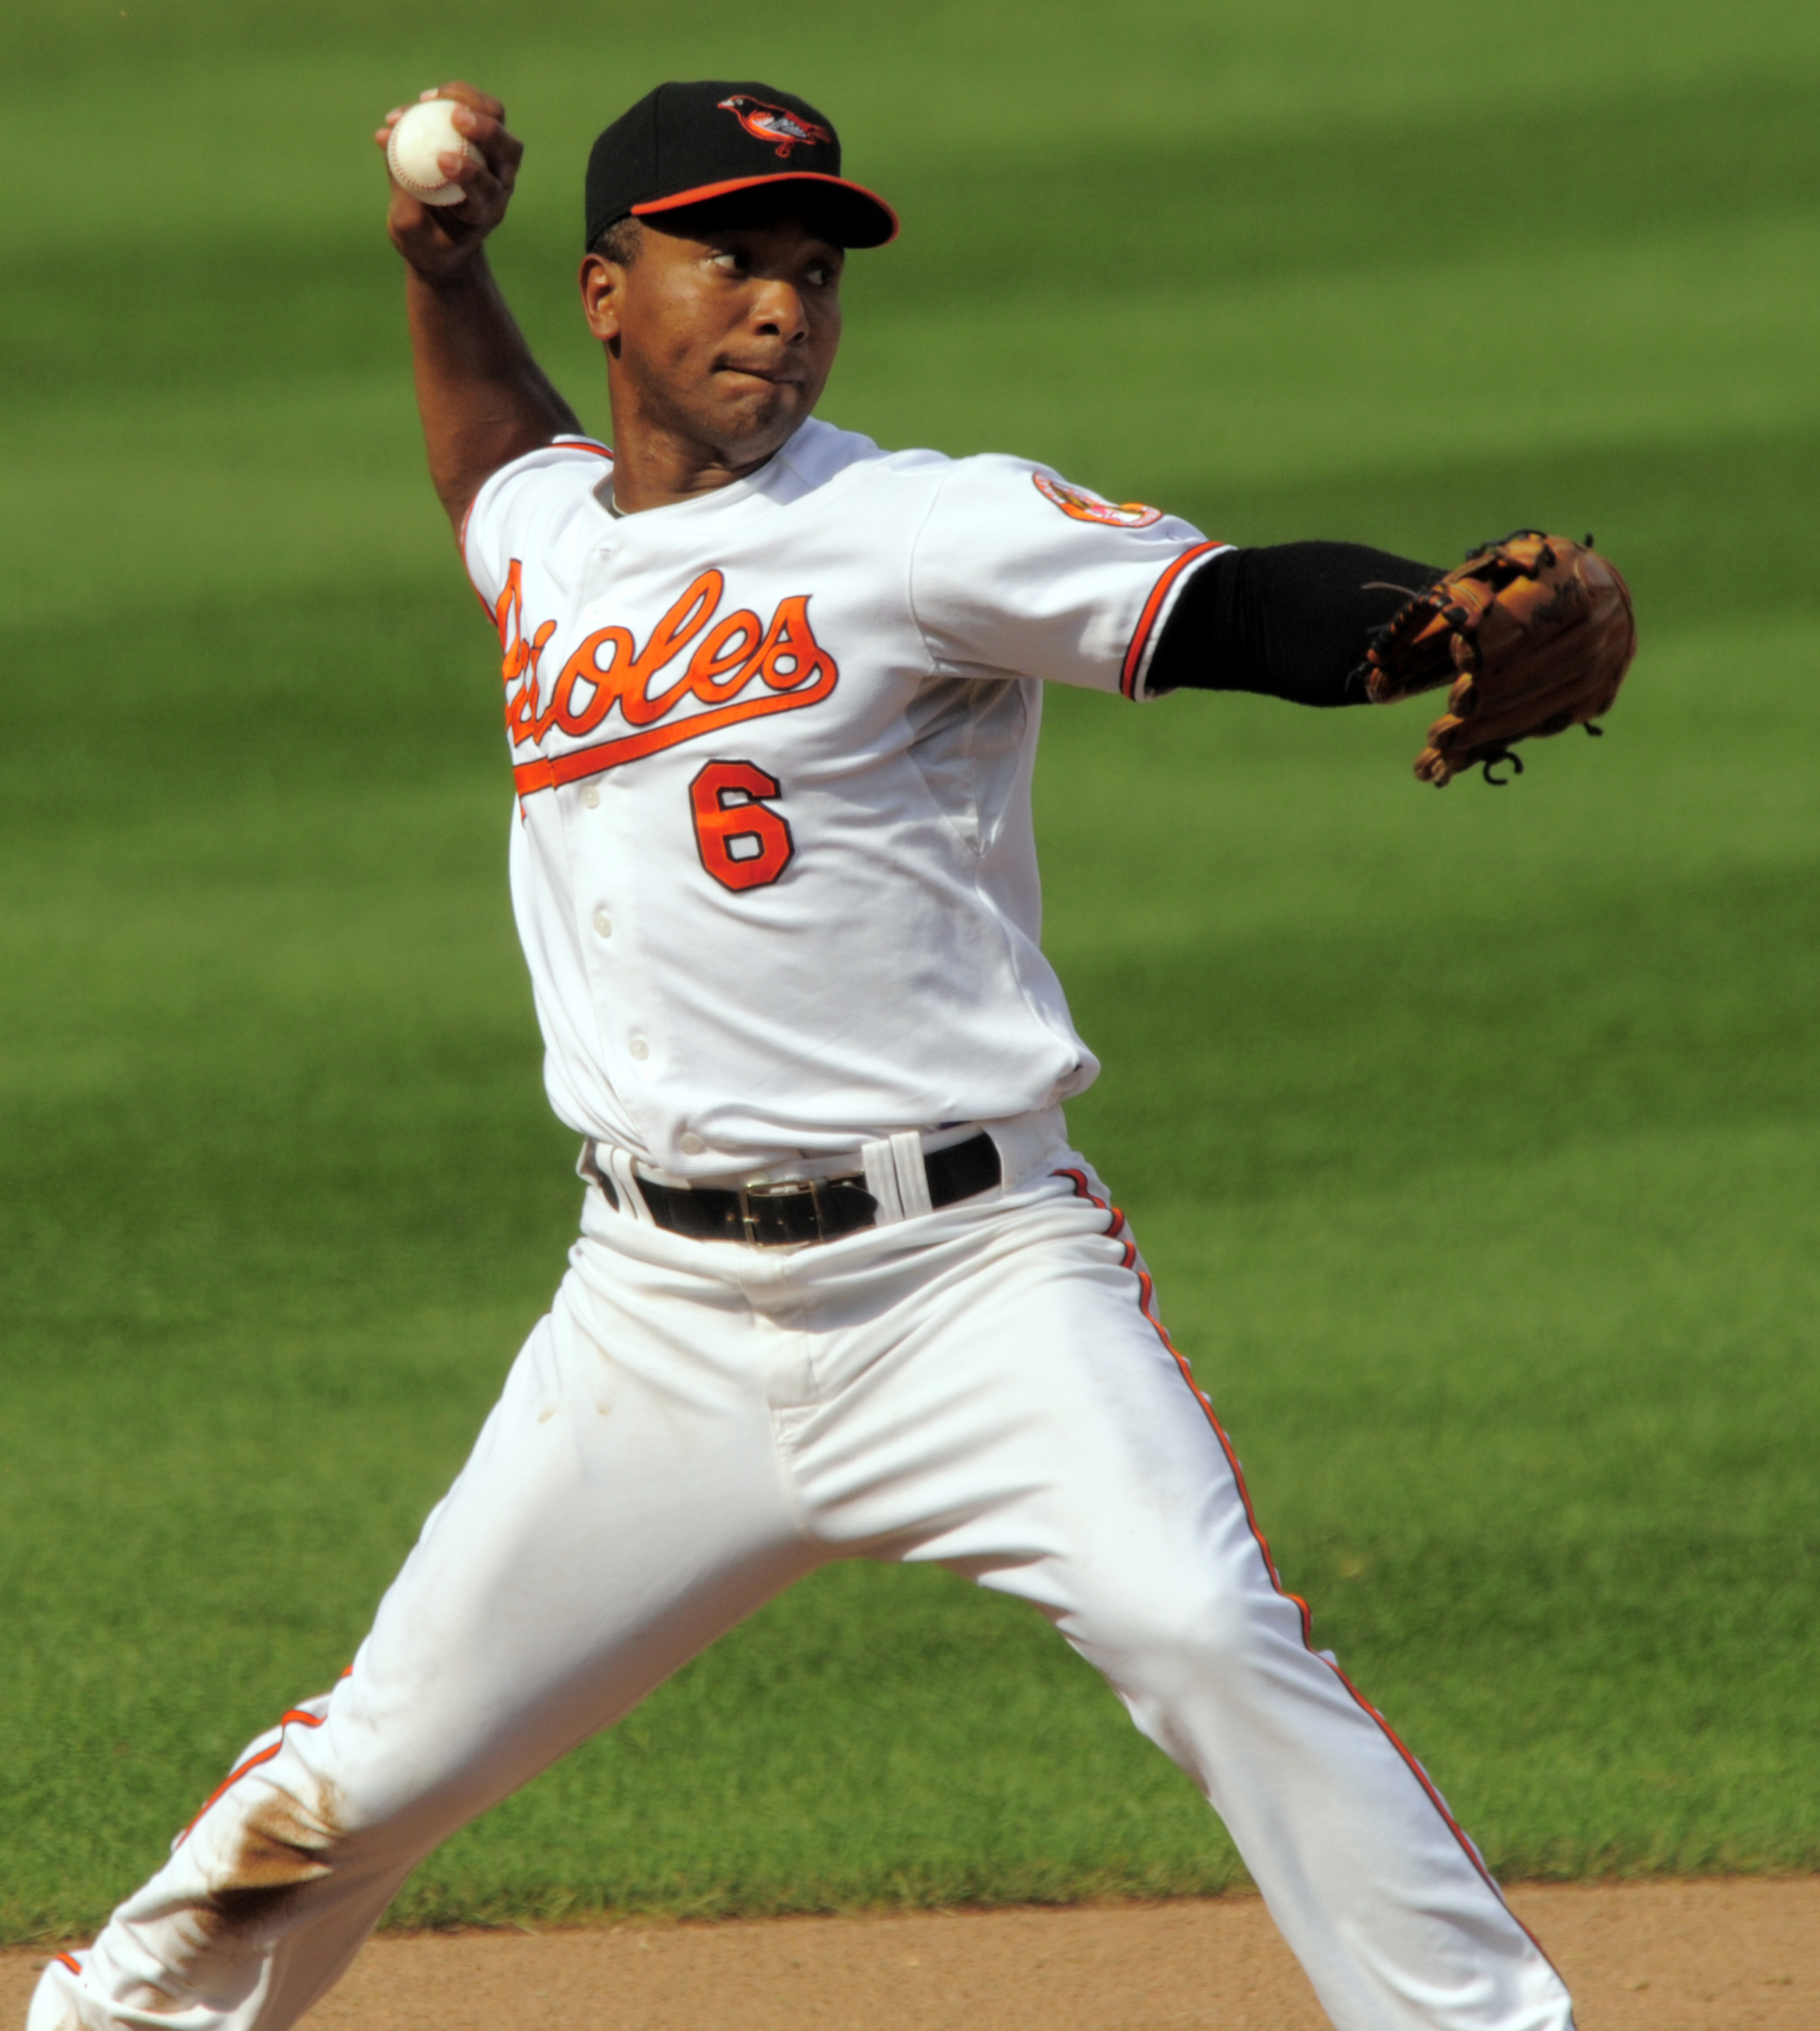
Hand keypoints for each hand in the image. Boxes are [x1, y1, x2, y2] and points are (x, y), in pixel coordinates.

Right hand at [376, 82, 521, 279]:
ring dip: (469, 100)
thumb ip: (400, 186)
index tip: (441, 160)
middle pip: (508, 149)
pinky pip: (475, 108)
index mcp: (486, 212)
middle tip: (455, 116)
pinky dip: (453, 96)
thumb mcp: (408, 227)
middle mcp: (499, 183)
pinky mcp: (481, 139)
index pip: (487, 189)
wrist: (443, 241)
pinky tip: (425, 99)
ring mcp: (494, 159)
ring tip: (431, 99)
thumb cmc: (425, 241)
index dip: (469, 172)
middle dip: (485, 129)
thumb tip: (384, 136)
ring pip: (497, 119)